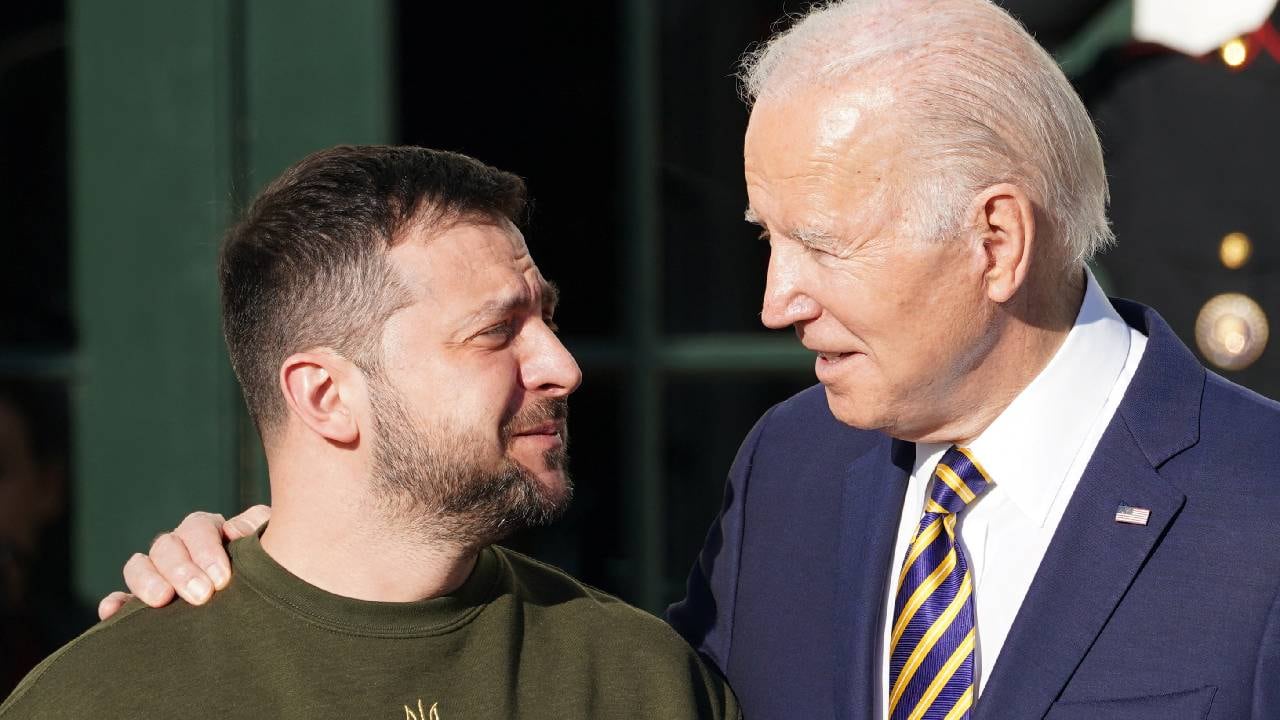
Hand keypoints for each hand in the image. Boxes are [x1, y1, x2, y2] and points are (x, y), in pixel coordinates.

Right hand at [96, 505, 270, 619]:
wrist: (267, 599)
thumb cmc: (272, 564)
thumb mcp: (271, 542)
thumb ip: (258, 528)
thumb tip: (233, 530)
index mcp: (208, 530)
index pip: (196, 527)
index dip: (206, 550)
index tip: (222, 579)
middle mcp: (179, 548)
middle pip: (166, 546)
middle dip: (181, 569)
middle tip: (201, 595)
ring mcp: (158, 574)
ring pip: (139, 566)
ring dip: (147, 581)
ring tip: (162, 601)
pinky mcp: (143, 602)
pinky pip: (121, 599)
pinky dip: (115, 604)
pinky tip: (111, 613)